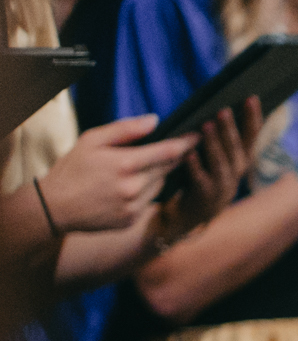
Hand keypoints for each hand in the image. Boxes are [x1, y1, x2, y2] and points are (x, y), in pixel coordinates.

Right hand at [35, 115, 196, 233]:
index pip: (168, 152)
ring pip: (160, 186)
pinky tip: (129, 187)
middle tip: (178, 147)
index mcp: (125, 164)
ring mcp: (134, 207)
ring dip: (157, 175)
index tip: (199, 135)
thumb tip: (155, 120)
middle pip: (168, 169)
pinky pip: (149, 202)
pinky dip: (145, 192)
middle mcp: (133, 188)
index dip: (187, 143)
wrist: (54, 207)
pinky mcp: (132, 220)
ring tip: (138, 168)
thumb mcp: (92, 140)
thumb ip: (125, 129)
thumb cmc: (73, 169)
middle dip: (174, 157)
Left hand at [167, 96, 263, 237]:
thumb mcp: (215, 157)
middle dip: (231, 129)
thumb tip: (216, 107)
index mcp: (240, 160)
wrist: (188, 213)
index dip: (253, 118)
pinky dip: (195, 166)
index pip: (251, 136)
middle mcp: (236, 173)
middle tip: (223, 110)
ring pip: (221, 163)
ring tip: (206, 126)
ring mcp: (222, 186)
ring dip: (214, 144)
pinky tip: (188, 154)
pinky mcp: (204, 197)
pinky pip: (200, 179)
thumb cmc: (199, 176)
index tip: (252, 97)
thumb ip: (219, 137)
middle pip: (236, 148)